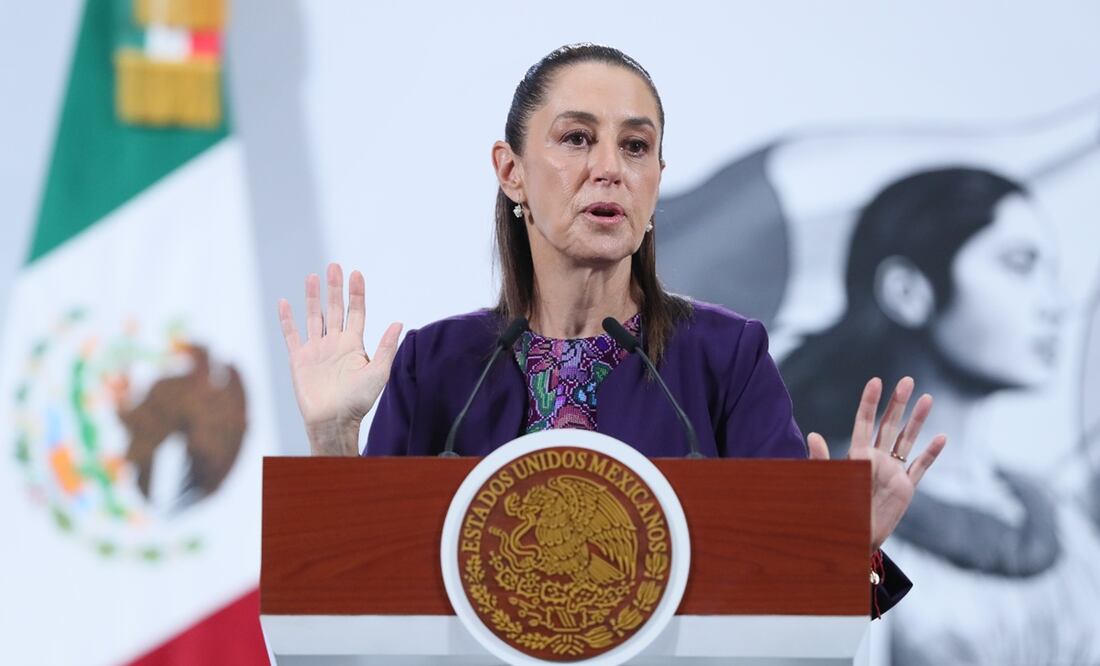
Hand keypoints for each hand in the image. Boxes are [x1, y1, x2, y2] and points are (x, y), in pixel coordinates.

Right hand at [278, 263, 401, 455]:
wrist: (333, 420)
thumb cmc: (358, 401)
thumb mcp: (378, 373)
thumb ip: (385, 347)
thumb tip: (399, 322)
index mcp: (354, 344)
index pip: (356, 312)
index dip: (356, 293)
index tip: (356, 273)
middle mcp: (335, 343)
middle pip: (335, 309)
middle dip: (335, 288)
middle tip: (334, 266)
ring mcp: (316, 350)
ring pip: (314, 317)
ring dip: (312, 297)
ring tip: (312, 277)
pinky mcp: (299, 359)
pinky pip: (292, 335)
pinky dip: (287, 319)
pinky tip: (285, 302)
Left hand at [806, 377, 946, 551]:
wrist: (852, 538)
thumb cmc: (835, 510)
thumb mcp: (828, 482)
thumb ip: (822, 459)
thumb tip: (813, 434)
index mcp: (857, 456)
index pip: (864, 423)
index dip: (870, 402)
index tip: (876, 381)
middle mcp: (877, 459)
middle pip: (889, 425)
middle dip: (898, 403)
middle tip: (907, 380)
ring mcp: (893, 472)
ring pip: (907, 440)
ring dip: (917, 420)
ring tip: (927, 398)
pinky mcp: (905, 488)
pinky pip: (920, 467)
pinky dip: (931, 453)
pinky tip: (942, 437)